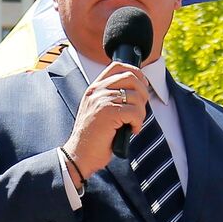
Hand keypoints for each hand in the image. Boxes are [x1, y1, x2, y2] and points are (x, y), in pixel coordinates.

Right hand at [64, 62, 150, 177]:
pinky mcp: (109, 113)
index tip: (142, 85)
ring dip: (141, 113)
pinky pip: (135, 112)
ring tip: (133, 124)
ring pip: (136, 97)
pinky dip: (138, 123)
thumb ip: (111, 98)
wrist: (79, 154)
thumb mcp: (98, 111)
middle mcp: (97, 91)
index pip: (117, 66)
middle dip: (143, 93)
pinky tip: (131, 130)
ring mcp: (102, 100)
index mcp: (94, 89)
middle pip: (131, 77)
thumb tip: (138, 91)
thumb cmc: (92, 138)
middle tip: (140, 110)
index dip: (135, 72)